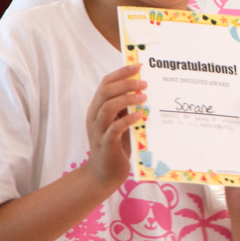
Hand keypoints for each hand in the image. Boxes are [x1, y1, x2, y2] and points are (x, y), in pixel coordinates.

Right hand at [83, 62, 144, 191]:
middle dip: (125, 83)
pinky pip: (114, 128)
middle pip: (106, 91)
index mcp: (97, 108)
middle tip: (144, 83)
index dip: (121, 73)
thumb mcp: (119, 122)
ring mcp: (98, 130)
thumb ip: (125, 108)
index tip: (138, 66)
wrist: (104, 174)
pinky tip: (139, 116)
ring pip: (108, 107)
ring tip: (143, 97)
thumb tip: (142, 89)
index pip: (105, 83)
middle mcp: (95, 116)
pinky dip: (127, 119)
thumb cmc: (116, 146)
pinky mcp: (106, 144)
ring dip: (127, 99)